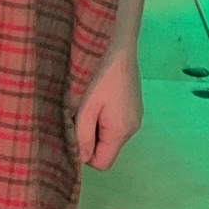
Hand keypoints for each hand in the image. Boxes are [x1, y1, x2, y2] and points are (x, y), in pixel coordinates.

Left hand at [68, 39, 142, 171]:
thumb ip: (82, 136)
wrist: (117, 44)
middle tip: (77, 115)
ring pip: (110, 135)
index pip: (102, 163)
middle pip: (106, 149)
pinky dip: (103, 115)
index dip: (85, 155)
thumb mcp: (84, 107)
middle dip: (89, 138)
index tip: (73, 134)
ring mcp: (135, 116)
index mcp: (121, 131)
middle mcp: (132, 128)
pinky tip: (97, 96)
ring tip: (87, 103)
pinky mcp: (133, 105)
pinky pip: (115, 122)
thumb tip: (81, 160)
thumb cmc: (98, 74)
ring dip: (95, 125)